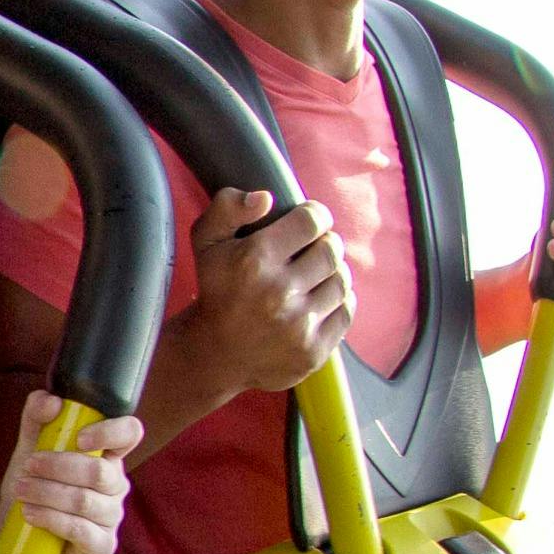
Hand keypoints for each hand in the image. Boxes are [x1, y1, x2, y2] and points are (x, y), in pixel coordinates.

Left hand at [0, 390, 144, 553]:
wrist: (13, 533)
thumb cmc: (33, 486)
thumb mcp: (29, 447)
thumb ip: (36, 418)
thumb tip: (52, 400)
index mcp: (107, 456)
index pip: (129, 433)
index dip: (110, 432)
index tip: (78, 438)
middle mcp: (115, 485)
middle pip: (99, 471)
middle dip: (58, 467)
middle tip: (27, 468)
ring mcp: (111, 518)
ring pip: (86, 501)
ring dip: (47, 494)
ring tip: (21, 492)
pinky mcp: (101, 546)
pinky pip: (82, 531)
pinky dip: (52, 520)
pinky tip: (31, 515)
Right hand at [184, 185, 352, 396]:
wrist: (215, 355)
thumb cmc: (216, 291)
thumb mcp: (207, 243)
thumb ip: (227, 208)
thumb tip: (264, 197)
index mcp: (254, 261)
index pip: (312, 221)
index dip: (314, 215)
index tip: (307, 221)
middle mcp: (278, 292)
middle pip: (332, 249)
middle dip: (323, 244)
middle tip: (309, 251)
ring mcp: (298, 325)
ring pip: (342, 280)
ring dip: (331, 273)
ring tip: (313, 277)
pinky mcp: (313, 350)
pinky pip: (346, 311)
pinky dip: (337, 303)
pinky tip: (317, 302)